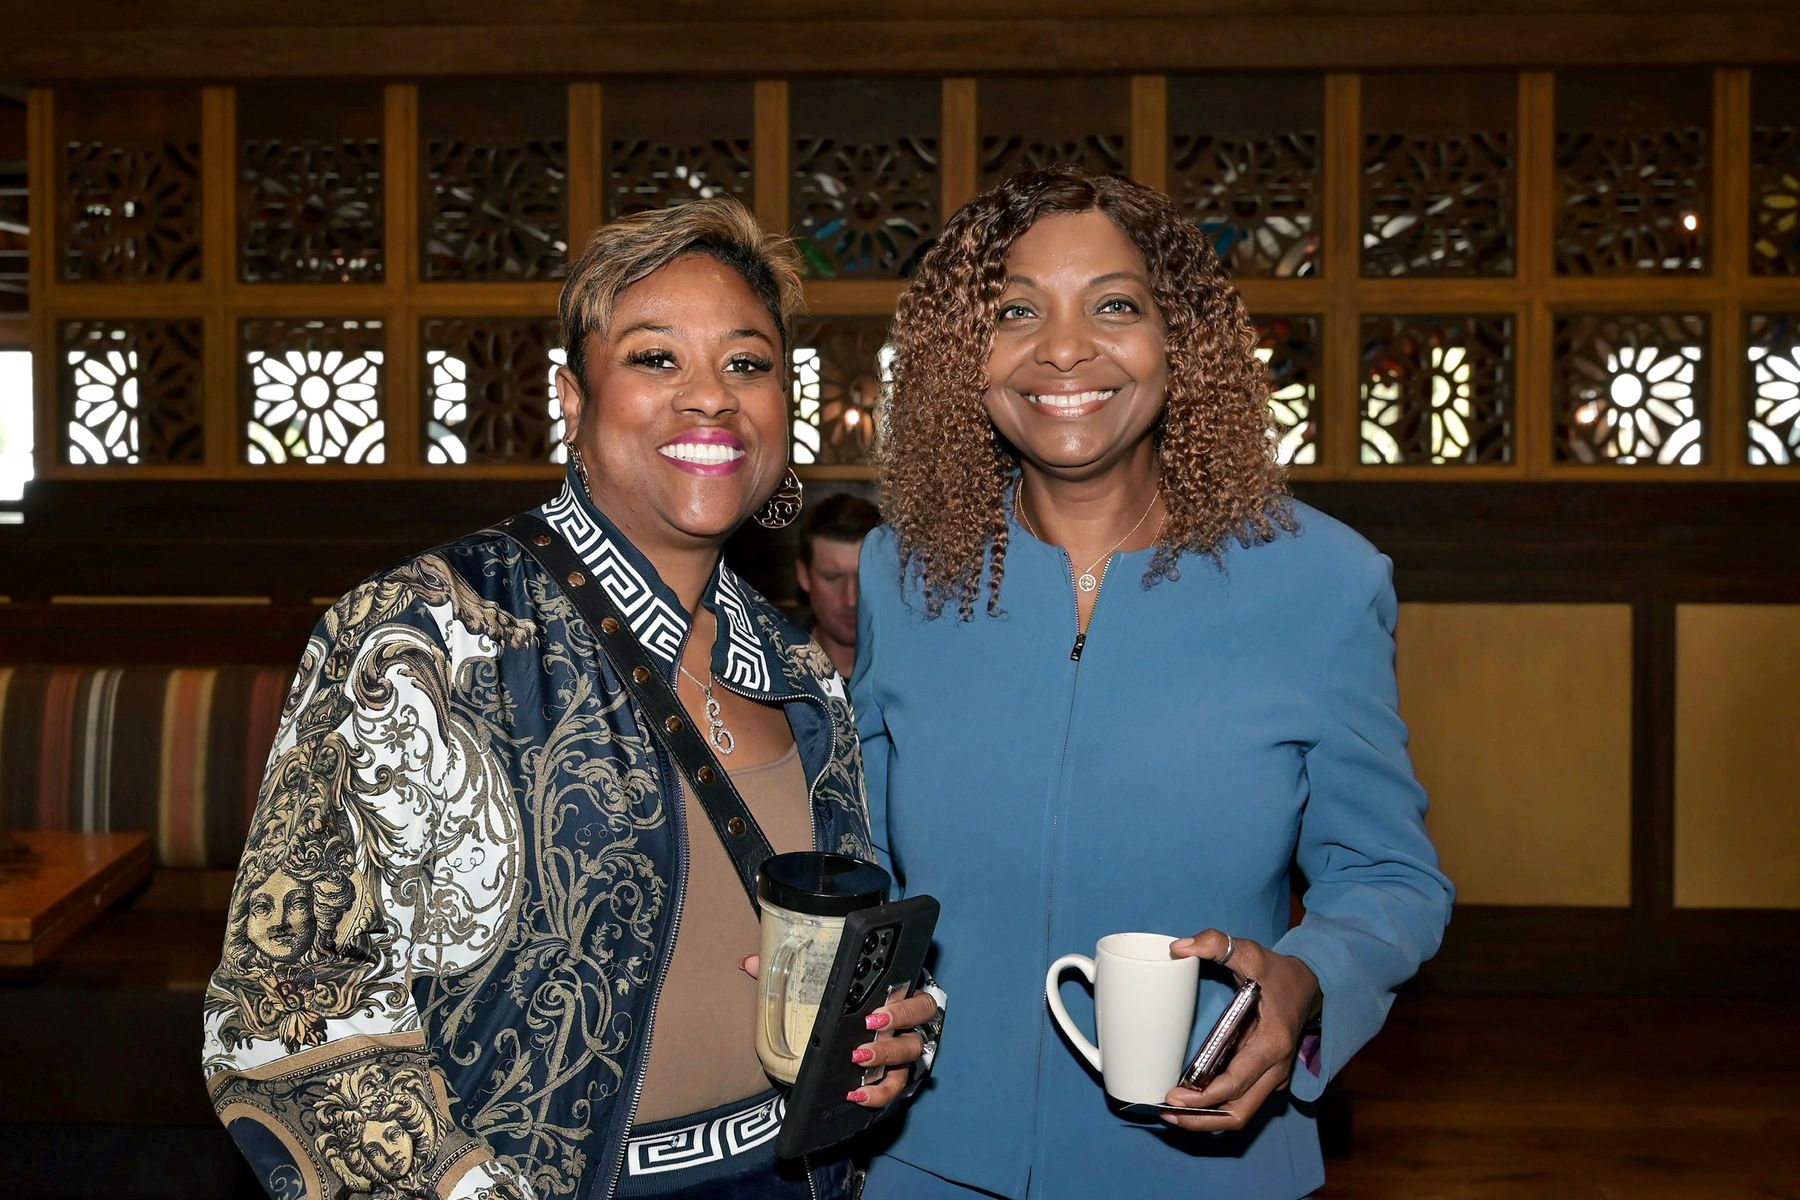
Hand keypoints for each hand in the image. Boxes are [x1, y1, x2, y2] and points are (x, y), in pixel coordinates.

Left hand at [738, 956, 942, 1109]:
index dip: (901, 991)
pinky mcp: (897, 1076)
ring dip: (886, 1054)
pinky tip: (858, 1094)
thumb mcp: (822, 985)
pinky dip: (880, 1092)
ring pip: (911, 1050)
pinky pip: (897, 1086)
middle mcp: (905, 1017)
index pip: (909, 983)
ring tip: (859, 1058)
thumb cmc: (843, 1004)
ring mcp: (904, 1048)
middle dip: (898, 1019)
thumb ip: (788, 973)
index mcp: (892, 989)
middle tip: (869, 1024)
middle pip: (919, 1014)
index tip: (880, 999)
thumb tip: (750, 963)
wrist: (858, 1036)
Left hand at [1160, 930, 1319, 1131]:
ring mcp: (1273, 1078)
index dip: (1202, 1097)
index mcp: (1271, 1044)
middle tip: (1165, 1113)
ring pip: (1241, 1114)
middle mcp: (1275, 1069)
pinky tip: (1190, 1105)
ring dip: (1207, 1121)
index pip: (1235, 1083)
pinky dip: (1217, 1110)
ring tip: (1172, 1115)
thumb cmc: (1280, 973)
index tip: (1172, 1097)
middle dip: (1200, 1119)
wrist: (1312, 986)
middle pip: (1238, 1112)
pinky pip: (1242, 1103)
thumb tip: (1179, 948)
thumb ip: (1216, 943)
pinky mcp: (1267, 1079)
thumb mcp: (1252, 952)